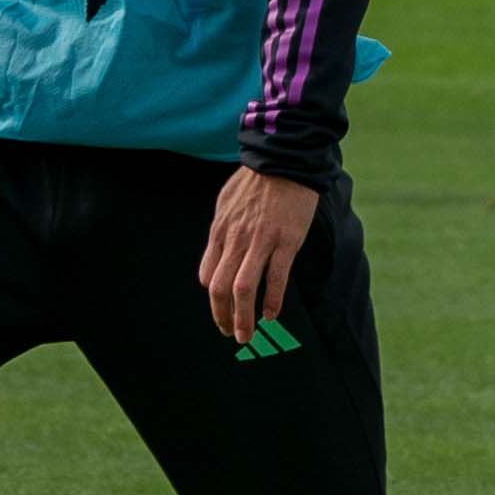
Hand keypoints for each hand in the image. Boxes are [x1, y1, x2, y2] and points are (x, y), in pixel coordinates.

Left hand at [200, 167, 320, 343]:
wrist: (284, 159)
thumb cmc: (256, 180)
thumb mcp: (226, 202)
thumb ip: (222, 229)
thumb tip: (217, 252)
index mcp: (221, 230)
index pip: (208, 275)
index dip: (213, 298)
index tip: (221, 310)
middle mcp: (236, 239)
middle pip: (220, 287)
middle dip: (222, 316)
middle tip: (229, 333)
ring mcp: (261, 241)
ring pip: (244, 288)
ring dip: (243, 318)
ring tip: (246, 335)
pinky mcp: (286, 241)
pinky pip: (276, 278)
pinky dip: (272, 301)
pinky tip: (272, 315)